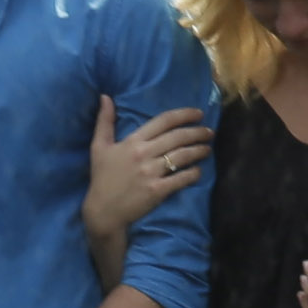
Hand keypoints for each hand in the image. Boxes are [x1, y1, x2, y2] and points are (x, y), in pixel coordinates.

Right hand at [82, 96, 205, 250]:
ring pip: (182, 156)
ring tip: (208, 149)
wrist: (102, 211)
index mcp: (133, 141)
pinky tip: (199, 171)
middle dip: (197, 133)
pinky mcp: (157, 191)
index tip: (198, 114)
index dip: (184, 114)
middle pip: (177, 137)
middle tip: (209, 132)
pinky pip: (180, 179)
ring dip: (199, 151)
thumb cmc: (101, 178)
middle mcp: (144, 154)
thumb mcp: (99, 147)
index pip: (163, 121)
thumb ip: (104, 121)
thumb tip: (105, 97)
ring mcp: (151, 173)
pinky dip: (193, 174)